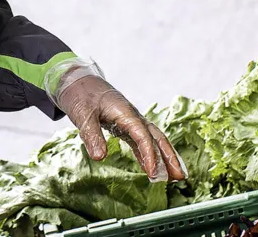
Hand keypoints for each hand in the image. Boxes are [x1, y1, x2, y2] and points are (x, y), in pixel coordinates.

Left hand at [59, 75, 186, 181]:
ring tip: (174, 177)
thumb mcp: (83, 115)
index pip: (143, 136)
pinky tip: (153, 169)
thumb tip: (100, 157)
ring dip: (164, 157)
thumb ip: (92, 135)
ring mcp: (130, 121)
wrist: (77, 80)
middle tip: (180, 177)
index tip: (154, 173)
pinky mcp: (125, 125)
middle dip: (169, 157)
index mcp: (125, 112)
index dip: (150, 155)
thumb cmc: (80, 94)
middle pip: (156, 137)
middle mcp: (132, 116)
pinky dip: (149, 155)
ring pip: (153, 140)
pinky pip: (142, 141)